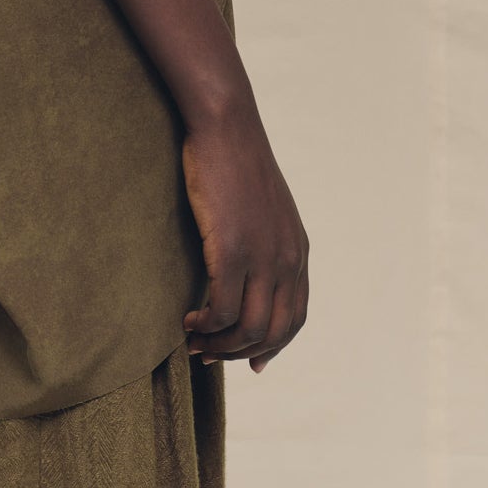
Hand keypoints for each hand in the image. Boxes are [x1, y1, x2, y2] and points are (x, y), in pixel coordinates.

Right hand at [180, 101, 308, 374]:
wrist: (226, 125)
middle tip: (208, 354)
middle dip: (240, 353)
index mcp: (298, 251)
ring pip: (249, 329)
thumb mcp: (266, 208)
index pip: (295, 318)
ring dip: (219, 346)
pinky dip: (206, 325)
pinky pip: (223, 310)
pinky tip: (188, 319)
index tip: (249, 362)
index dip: (272, 346)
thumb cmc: (235, 161)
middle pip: (274, 332)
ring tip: (194, 340)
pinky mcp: (232, 249)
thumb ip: (268, 242)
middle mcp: (288, 259)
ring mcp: (263, 256)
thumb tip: (251, 271)